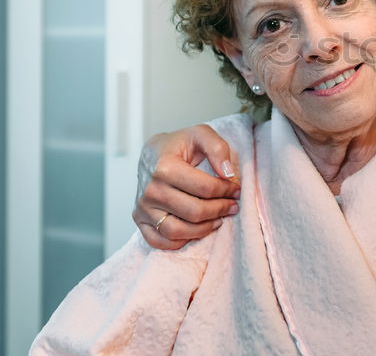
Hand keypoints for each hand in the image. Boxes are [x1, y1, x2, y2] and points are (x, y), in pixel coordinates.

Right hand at [131, 125, 240, 249]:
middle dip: (220, 210)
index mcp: (165, 167)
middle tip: (232, 205)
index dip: (227, 191)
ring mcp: (142, 207)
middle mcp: (150, 190)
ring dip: (204, 229)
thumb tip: (228, 174)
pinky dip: (180, 241)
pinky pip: (159, 241)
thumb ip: (217, 148)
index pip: (205, 189)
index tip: (236, 190)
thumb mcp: (200, 134)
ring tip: (218, 219)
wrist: (152, 153)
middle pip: (194, 212)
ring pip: (178, 231)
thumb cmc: (178, 144)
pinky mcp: (139, 219)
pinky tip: (196, 229)